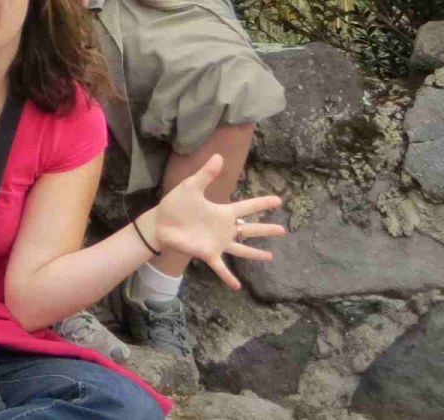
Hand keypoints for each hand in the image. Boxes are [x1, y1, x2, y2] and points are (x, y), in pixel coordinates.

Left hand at [142, 155, 285, 289]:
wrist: (159, 222)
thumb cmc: (175, 204)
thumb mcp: (191, 187)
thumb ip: (206, 175)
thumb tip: (219, 156)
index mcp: (222, 212)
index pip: (247, 207)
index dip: (262, 204)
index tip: (279, 201)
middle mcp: (224, 229)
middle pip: (250, 229)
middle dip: (266, 230)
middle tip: (283, 231)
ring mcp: (217, 243)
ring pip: (241, 250)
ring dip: (255, 254)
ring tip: (270, 257)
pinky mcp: (207, 253)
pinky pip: (220, 267)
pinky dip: (228, 277)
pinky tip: (237, 286)